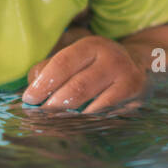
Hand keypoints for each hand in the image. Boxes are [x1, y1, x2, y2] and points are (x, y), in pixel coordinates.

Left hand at [23, 35, 146, 112]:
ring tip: (53, 121)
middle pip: (77, 87)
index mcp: (92, 45)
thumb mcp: (73, 55)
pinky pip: (105, 114)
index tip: (29, 98)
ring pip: (92, 105)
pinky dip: (87, 120)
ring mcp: (126, 78)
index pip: (63, 63)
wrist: (139, 64)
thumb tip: (33, 88)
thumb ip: (49, 67)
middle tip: (40, 114)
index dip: (44, 83)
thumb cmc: (94, 63)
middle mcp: (112, 59)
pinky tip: (76, 123)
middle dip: (54, 104)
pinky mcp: (134, 97)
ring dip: (68, 116)